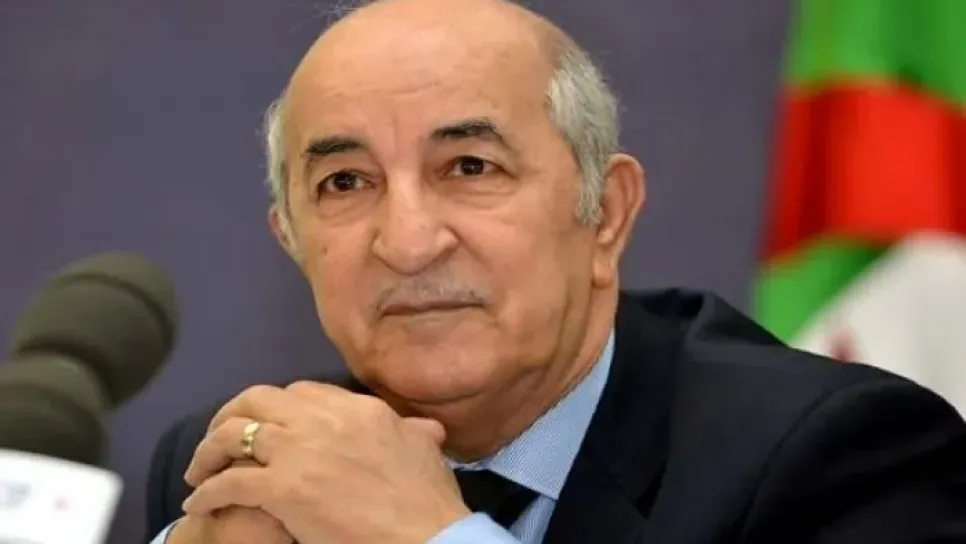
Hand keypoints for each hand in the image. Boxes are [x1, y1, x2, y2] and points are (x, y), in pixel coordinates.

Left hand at [181, 382, 470, 543]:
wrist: (424, 535)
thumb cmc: (426, 500)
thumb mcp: (425, 452)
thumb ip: (416, 433)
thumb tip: (425, 428)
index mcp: (357, 408)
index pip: (303, 392)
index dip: (276, 407)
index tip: (268, 427)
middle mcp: (323, 420)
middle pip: (259, 400)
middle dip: (231, 415)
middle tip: (220, 439)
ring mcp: (299, 451)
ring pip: (235, 433)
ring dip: (209, 450)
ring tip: (200, 470)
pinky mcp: (282, 487)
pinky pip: (229, 481)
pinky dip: (207, 491)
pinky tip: (199, 502)